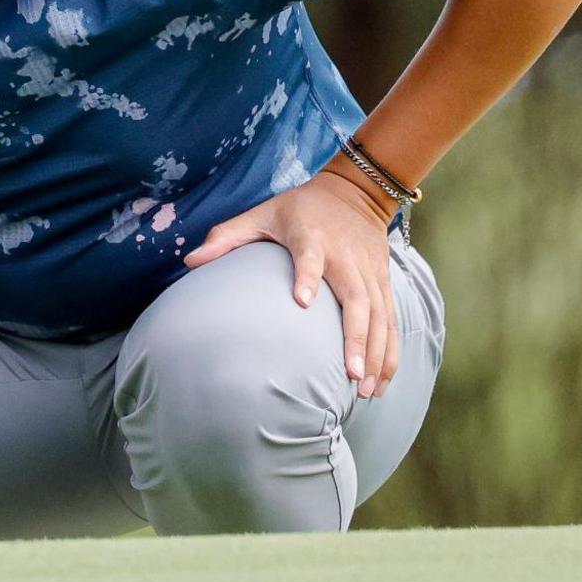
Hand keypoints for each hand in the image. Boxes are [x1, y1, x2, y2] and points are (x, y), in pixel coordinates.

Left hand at [180, 170, 400, 398]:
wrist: (354, 192)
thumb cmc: (298, 208)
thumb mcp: (261, 213)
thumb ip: (227, 237)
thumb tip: (190, 261)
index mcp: (311, 237)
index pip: (310, 256)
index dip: (307, 275)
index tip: (302, 301)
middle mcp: (345, 257)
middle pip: (356, 297)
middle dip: (356, 336)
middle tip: (351, 373)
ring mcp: (368, 271)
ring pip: (379, 314)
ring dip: (376, 352)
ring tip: (367, 389)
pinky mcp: (383, 281)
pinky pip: (391, 319)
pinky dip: (390, 349)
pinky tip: (383, 380)